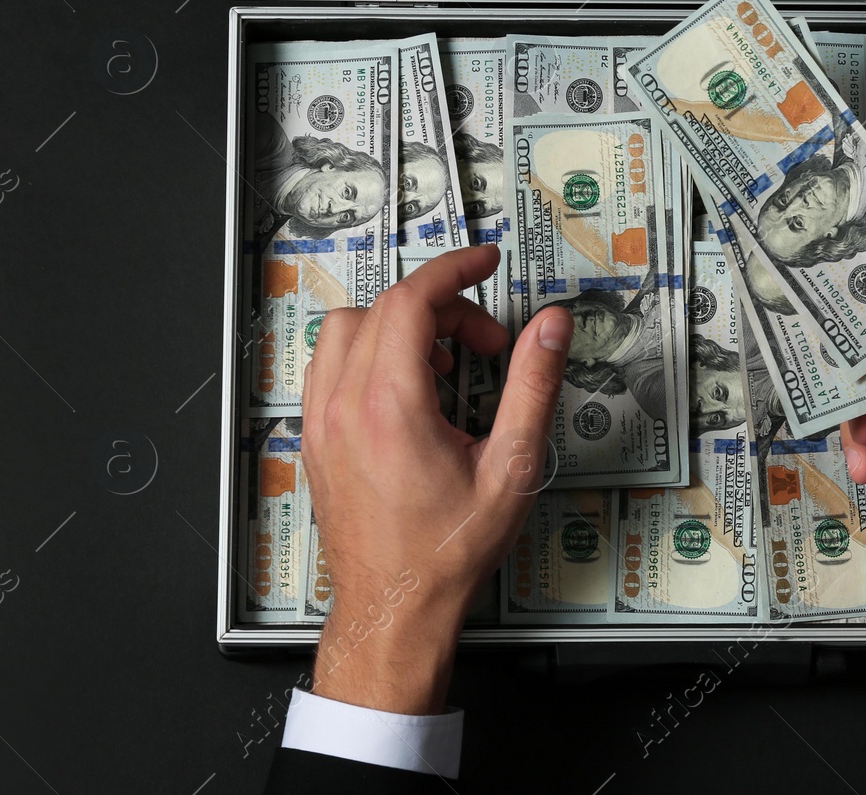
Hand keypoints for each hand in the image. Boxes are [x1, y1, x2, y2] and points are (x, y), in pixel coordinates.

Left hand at [299, 244, 571, 713]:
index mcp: (390, 406)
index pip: (412, 300)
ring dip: (399, 327)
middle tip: (487, 342)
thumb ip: (533, 386)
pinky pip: (329, 364)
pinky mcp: (314, 437)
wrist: (395, 605)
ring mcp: (320, 421)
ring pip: (347, 329)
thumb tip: (551, 328)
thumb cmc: (447, 550)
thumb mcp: (511, 467)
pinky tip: (407, 388)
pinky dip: (369, 354)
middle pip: (384, 308)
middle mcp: (343, 405)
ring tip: (444, 365)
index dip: (454, 269)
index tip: (485, 261)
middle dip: (442, 307)